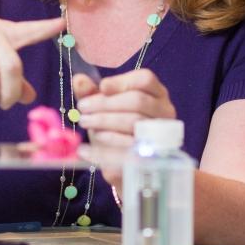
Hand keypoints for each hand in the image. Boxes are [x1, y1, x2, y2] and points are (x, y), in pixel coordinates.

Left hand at [74, 68, 176, 187]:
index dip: (122, 81)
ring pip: (134, 122)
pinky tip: (93, 141)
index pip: (145, 79)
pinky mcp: (153, 156)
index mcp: (156, 94)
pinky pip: (130, 145)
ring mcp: (162, 134)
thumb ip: (91, 93)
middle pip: (138, 100)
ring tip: (85, 122)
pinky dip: (108, 140)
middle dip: (106, 103)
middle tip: (82, 107)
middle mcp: (165, 112)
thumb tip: (79, 80)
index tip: (101, 87)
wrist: (123, 165)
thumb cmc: (115, 128)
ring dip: (104, 120)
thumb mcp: (103, 109)